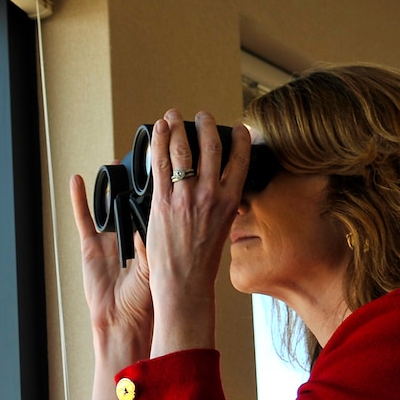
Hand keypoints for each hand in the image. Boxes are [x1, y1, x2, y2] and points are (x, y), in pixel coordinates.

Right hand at [69, 172, 153, 399]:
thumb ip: (157, 239)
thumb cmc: (147, 296)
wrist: (125, 319)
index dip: (161, 185)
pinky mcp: (90, 245)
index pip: (156, 204)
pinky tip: (77, 180)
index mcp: (151, 236)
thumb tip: (157, 218)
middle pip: (133, 198)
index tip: (166, 163)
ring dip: (111, 184)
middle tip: (141, 155)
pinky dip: (79, 199)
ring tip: (116, 161)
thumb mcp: (157, 262)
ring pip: (109, 203)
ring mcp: (109, 238)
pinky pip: (83, 218)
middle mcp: (130, 234)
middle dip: (137, 178)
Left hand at [145, 110, 250, 355]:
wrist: (184, 284)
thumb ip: (222, 207)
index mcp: (230, 201)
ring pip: (182, 149)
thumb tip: (225, 195)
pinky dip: (158, 141)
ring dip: (177, 126)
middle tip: (201, 116)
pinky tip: (158, 129)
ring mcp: (186, 197)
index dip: (239, 138)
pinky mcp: (162, 202)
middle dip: (205, 124)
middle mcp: (211, 195)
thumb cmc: (202, 262)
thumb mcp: (223, 230)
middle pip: (211, 146)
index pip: (241, 159)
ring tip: (173, 115)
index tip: (237, 127)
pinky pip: (159, 163)